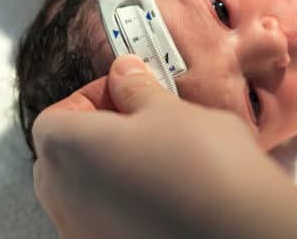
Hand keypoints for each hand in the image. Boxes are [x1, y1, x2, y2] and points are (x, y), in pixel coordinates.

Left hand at [32, 55, 263, 237]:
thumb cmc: (205, 166)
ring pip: (84, 192)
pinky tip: (164, 192)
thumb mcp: (170, 110)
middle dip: (97, 132)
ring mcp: (84, 232)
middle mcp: (65, 198)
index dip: (91, 97)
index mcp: (70, 150)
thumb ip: (136, 90)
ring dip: (110, 168)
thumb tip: (123, 74)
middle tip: (142, 120)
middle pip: (64, 155)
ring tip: (158, 157)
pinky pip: (104, 220)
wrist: (242, 228)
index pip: (54, 116)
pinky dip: (124, 202)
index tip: (126, 91)